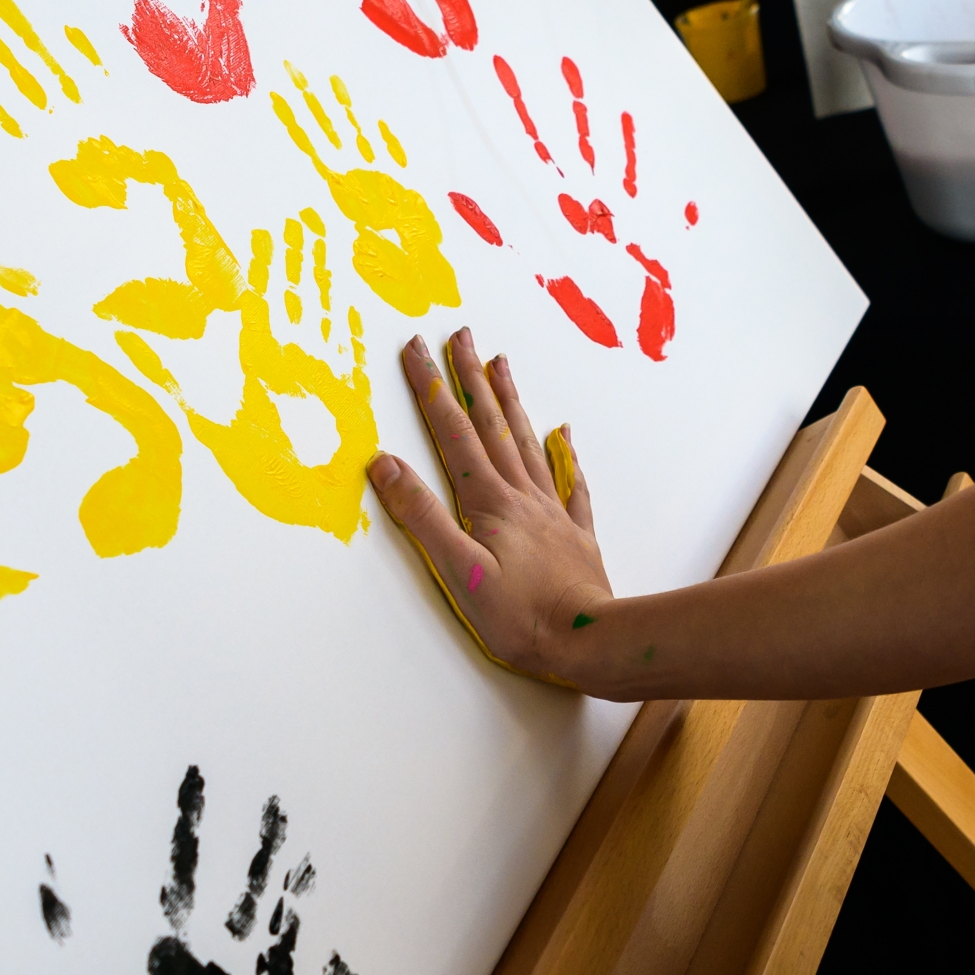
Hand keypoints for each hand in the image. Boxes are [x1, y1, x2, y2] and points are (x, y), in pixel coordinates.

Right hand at [366, 328, 611, 682]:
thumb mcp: (457, 570)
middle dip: (470, 377)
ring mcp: (551, 512)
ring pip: (527, 442)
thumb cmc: (520, 615)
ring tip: (501, 364)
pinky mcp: (574, 534)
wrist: (588, 639)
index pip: (451, 433)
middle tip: (462, 335)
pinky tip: (564, 434)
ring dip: (510, 401)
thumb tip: (385, 464)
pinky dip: (564, 455)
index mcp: (489, 501)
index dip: (431, 388)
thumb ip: (420, 516)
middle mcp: (521, 496)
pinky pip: (570, 483)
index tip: (417, 348)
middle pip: (491, 425)